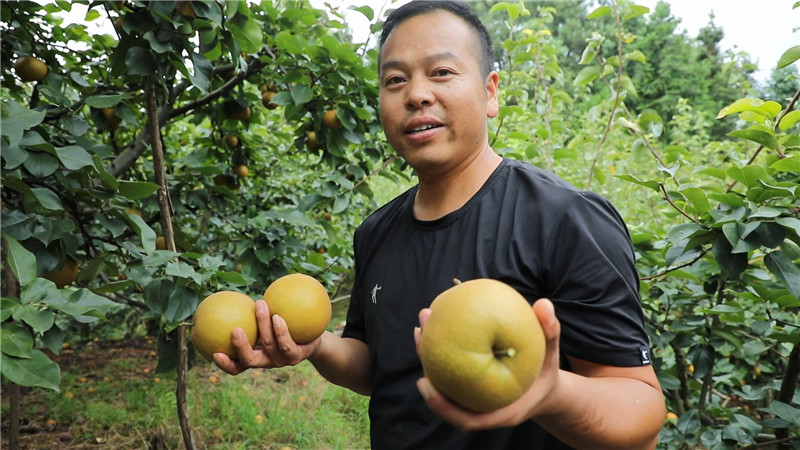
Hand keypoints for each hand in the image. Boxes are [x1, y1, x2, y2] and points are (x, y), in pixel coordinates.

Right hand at [213, 299, 321, 374]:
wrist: (312, 338)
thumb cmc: (283, 326)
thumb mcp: (265, 323)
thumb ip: (249, 316)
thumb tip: (228, 297)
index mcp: (256, 357)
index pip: (237, 366)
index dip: (225, 364)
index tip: (214, 352)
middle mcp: (267, 362)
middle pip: (250, 360)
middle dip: (241, 348)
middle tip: (235, 330)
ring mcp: (282, 360)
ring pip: (269, 344)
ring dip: (263, 325)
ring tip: (260, 306)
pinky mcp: (297, 356)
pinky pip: (288, 343)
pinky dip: (281, 330)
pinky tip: (278, 317)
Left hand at [413, 298, 562, 430]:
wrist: (543, 388)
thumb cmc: (546, 370)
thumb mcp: (553, 354)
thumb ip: (550, 332)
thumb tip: (544, 304)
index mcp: (501, 412)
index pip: (466, 418)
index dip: (442, 406)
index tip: (424, 383)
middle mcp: (482, 410)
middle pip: (446, 401)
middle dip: (428, 373)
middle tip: (420, 339)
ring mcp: (472, 400)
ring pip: (444, 385)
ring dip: (429, 358)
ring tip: (421, 329)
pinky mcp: (467, 388)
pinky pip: (448, 374)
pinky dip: (439, 353)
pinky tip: (433, 328)